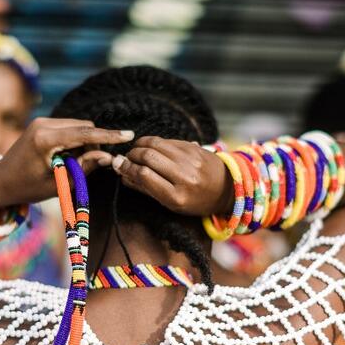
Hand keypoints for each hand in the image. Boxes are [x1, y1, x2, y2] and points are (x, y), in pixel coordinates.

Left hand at [0, 117, 133, 205]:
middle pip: (84, 127)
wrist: (0, 180)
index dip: (109, 135)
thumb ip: (84, 169)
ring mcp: (42, 121)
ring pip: (79, 126)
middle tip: (88, 167)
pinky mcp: (43, 123)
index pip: (85, 133)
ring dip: (84, 143)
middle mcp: (43, 124)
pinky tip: (66, 158)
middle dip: (94, 144)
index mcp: (45, 139)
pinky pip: (70, 128)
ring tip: (71, 165)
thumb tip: (108, 158)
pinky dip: (76, 141)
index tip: (128, 135)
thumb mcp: (58, 184)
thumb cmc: (27, 188)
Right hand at [112, 137, 233, 215]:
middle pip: (148, 156)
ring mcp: (191, 159)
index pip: (144, 175)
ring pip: (156, 143)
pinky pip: (167, 140)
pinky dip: (154, 143)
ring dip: (140, 145)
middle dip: (132, 155)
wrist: (226, 189)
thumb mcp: (171, 204)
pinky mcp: (194, 147)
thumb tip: (122, 175)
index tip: (118, 165)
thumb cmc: (195, 201)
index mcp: (177, 196)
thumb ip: (146, 189)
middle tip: (126, 158)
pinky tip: (151, 149)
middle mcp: (185, 176)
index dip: (127, 168)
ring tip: (136, 152)